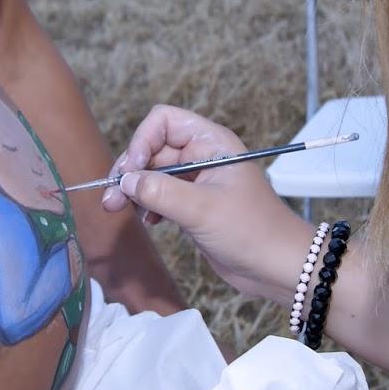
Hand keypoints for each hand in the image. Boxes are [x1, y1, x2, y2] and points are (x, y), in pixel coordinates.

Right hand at [101, 105, 315, 301]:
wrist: (278, 267)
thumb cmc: (252, 231)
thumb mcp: (202, 209)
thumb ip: (160, 191)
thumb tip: (124, 180)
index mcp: (212, 143)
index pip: (163, 121)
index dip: (142, 141)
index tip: (131, 170)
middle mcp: (203, 155)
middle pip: (153, 148)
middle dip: (130, 170)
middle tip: (111, 198)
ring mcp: (198, 181)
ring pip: (153, 173)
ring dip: (134, 189)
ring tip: (118, 209)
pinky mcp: (194, 204)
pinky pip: (161, 194)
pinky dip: (148, 204)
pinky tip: (148, 221)